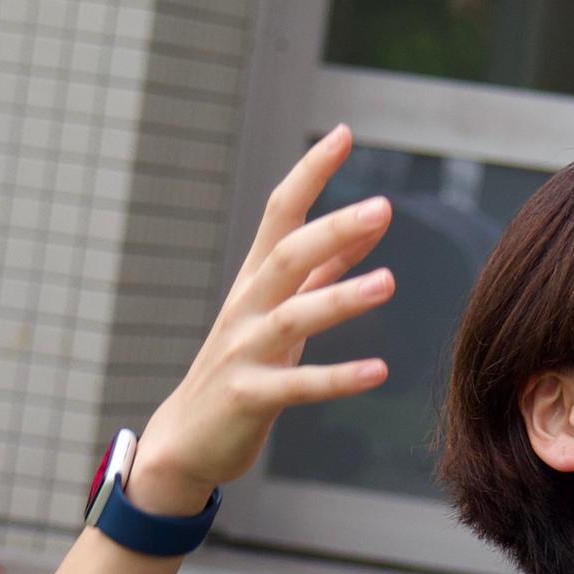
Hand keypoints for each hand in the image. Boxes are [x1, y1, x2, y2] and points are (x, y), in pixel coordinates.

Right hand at [127, 127, 392, 507]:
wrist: (186, 439)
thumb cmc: (242, 367)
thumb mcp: (281, 310)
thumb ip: (323, 269)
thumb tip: (368, 225)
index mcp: (256, 280)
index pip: (281, 213)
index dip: (310, 173)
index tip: (343, 134)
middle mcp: (247, 307)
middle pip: (287, 256)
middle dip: (332, 229)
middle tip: (382, 207)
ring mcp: (244, 351)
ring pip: (291, 317)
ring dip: (340, 299)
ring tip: (388, 283)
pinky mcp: (249, 397)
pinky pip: (296, 387)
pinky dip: (337, 378)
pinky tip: (378, 372)